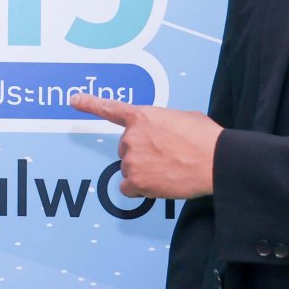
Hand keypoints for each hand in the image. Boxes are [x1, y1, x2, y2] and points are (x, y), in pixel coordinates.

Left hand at [69, 96, 221, 199]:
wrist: (215, 160)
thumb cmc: (205, 138)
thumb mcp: (184, 118)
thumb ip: (163, 122)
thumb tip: (165, 133)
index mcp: (142, 116)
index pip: (109, 109)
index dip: (89, 104)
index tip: (73, 100)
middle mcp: (131, 136)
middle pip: (126, 148)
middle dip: (142, 152)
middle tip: (167, 156)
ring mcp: (131, 159)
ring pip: (129, 168)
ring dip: (143, 171)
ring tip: (168, 169)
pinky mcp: (135, 181)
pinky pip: (128, 188)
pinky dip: (139, 188)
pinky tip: (158, 184)